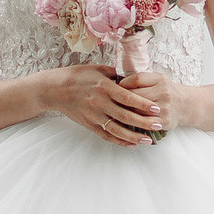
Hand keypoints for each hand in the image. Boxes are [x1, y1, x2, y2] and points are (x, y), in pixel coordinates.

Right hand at [38, 64, 163, 146]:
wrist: (54, 89)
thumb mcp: (97, 69)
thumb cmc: (77, 76)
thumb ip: (116, 74)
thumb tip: (133, 77)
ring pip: (117, 129)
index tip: (156, 108)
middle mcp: (99, 103)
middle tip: (158, 124)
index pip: (127, 98)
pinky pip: (106, 135)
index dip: (143, 104)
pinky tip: (131, 144)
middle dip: (143, 122)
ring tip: (148, 140)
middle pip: (125, 115)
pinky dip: (119, 141)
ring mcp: (93, 116)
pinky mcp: (89, 125)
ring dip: (133, 136)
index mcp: (104, 87)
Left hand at [118, 67, 186, 135]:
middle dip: (121, 99)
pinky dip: (134, 123)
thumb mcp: (157, 79)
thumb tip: (118, 83)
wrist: (185, 105)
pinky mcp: (165, 121)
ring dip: (125, 112)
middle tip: (111, 101)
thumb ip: (141, 79)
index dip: (124, 83)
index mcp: (160, 79)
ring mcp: (165, 108)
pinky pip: (145, 124)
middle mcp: (164, 93)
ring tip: (115, 112)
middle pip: (136, 96)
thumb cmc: (165, 91)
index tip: (115, 87)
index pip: (137, 79)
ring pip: (138, 111)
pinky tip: (126, 123)